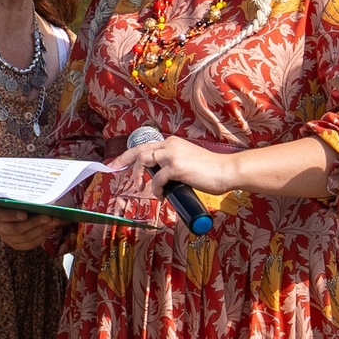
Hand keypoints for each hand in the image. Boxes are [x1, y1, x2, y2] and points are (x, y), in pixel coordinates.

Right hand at [0, 205, 70, 251]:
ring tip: (54, 222)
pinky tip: (50, 228)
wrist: (16, 212)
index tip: (25, 214)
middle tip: (48, 217)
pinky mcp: (16, 246)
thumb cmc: (17, 201)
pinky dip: (42, 236)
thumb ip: (27, 198)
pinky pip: (30, 244)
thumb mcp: (18, 197)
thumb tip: (46, 200)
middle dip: (34, 223)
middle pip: (16, 229)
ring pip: (25, 238)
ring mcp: (7, 238)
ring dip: (42, 229)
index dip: (12, 215)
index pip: (0, 215)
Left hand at [109, 131, 236, 198]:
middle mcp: (171, 145)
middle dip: (122, 160)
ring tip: (139, 188)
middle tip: (112, 169)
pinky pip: (157, 179)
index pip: (146, 146)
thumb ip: (174, 164)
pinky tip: (161, 196)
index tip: (118, 163)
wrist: (226, 171)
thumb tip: (161, 178)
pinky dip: (155, 189)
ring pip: (143, 161)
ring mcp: (172, 155)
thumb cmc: (211, 171)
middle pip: (139, 150)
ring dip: (137, 176)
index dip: (129, 154)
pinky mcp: (176, 167)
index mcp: (173, 142)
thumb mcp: (188, 161)